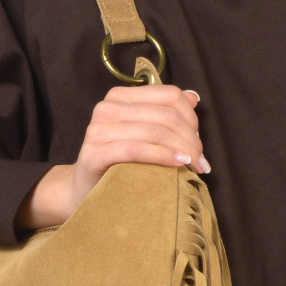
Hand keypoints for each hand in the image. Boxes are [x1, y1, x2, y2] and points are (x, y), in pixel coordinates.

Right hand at [16, 83, 208, 229]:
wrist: (84, 189)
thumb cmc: (119, 163)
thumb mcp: (144, 134)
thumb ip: (166, 114)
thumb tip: (194, 97)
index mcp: (121, 96)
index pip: (169, 95)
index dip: (191, 118)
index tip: (199, 142)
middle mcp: (107, 107)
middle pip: (165, 115)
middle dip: (190, 139)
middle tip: (201, 162)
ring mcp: (97, 129)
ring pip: (154, 131)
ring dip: (182, 150)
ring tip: (195, 167)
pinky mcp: (93, 153)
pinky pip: (136, 150)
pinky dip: (162, 156)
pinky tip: (178, 164)